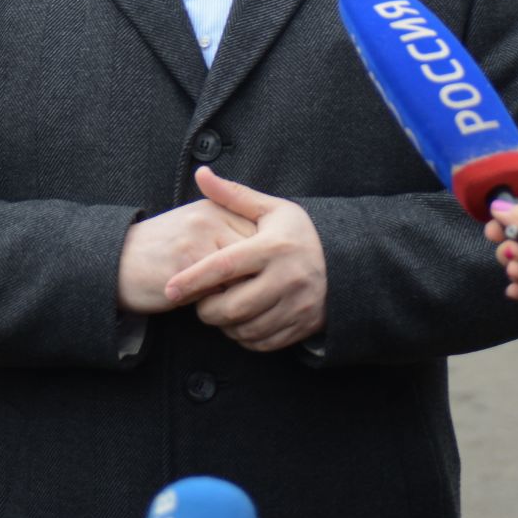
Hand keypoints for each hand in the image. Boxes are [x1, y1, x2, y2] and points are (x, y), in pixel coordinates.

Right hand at [117, 195, 255, 315]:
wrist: (117, 262)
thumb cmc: (162, 251)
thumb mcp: (196, 229)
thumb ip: (230, 234)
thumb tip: (269, 260)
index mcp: (215, 206)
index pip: (260, 231)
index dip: (266, 260)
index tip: (267, 277)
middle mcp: (210, 217)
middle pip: (256, 252)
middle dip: (260, 276)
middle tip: (262, 295)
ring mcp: (197, 240)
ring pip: (242, 272)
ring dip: (244, 292)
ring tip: (242, 304)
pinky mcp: (185, 266)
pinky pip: (220, 290)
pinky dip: (224, 303)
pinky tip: (218, 309)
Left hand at [163, 167, 327, 352]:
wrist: (347, 261)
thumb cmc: (299, 233)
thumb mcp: (271, 209)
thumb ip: (233, 194)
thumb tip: (201, 174)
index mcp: (273, 248)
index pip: (224, 267)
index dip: (193, 280)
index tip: (170, 288)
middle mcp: (286, 278)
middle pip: (232, 307)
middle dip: (207, 310)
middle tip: (200, 303)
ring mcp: (297, 306)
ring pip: (245, 329)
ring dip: (224, 325)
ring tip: (220, 310)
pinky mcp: (302, 326)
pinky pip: (262, 343)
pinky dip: (244, 337)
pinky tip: (241, 322)